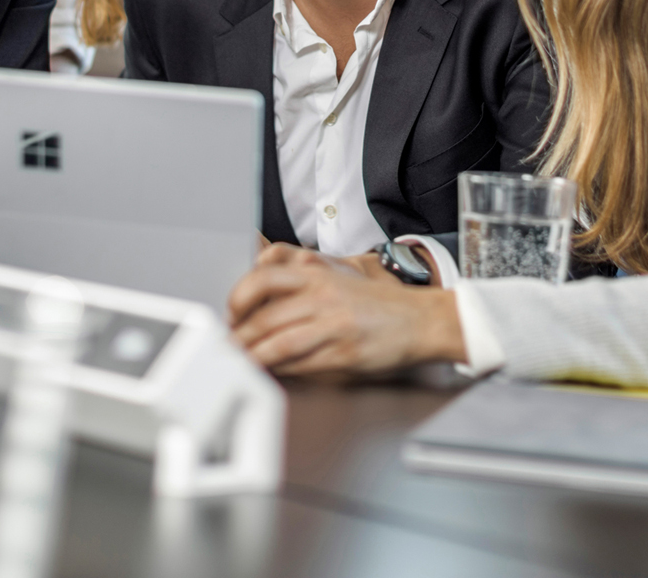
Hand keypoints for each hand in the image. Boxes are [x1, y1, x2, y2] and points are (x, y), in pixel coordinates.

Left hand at [227, 243, 463, 376]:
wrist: (420, 320)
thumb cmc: (377, 305)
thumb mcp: (337, 283)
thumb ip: (300, 292)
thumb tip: (258, 313)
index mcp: (317, 275)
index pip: (263, 279)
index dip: (239, 298)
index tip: (230, 315)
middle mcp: (322, 296)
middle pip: (264, 317)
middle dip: (239, 337)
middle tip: (227, 347)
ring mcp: (333, 325)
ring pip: (278, 343)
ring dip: (253, 357)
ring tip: (240, 364)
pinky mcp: (343, 353)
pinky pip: (301, 365)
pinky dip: (281, 371)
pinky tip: (272, 373)